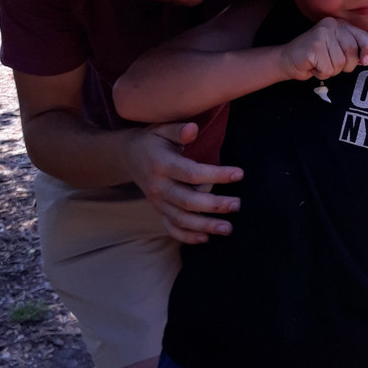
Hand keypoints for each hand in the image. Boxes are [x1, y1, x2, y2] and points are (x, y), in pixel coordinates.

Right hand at [126, 121, 242, 243]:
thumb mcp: (162, 129)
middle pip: (188, 201)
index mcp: (162, 165)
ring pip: (181, 219)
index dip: (216, 175)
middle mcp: (159, 187)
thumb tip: (193, 129)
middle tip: (238, 205)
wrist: (128, 156)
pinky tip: (206, 238)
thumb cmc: (153, 140)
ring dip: (205, 226)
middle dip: (214, 205)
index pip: (192, 173)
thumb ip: (178, 130)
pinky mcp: (158, 211)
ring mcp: (157, 202)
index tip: (240, 174)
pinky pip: (171, 228)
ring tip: (228, 228)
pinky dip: (187, 236)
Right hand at [280, 17, 367, 80]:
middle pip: (351, 52)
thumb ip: (352, 50)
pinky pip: (328, 69)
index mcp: (339, 24)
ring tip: (320, 64)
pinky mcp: (313, 47)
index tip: (365, 61)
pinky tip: (313, 66)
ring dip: (331, 70)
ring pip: (340, 63)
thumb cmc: (315, 57)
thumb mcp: (337, 50)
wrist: (288, 60)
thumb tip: (367, 59)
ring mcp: (321, 35)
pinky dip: (321, 73)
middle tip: (331, 64)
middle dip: (345, 65)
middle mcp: (331, 26)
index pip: (362, 36)